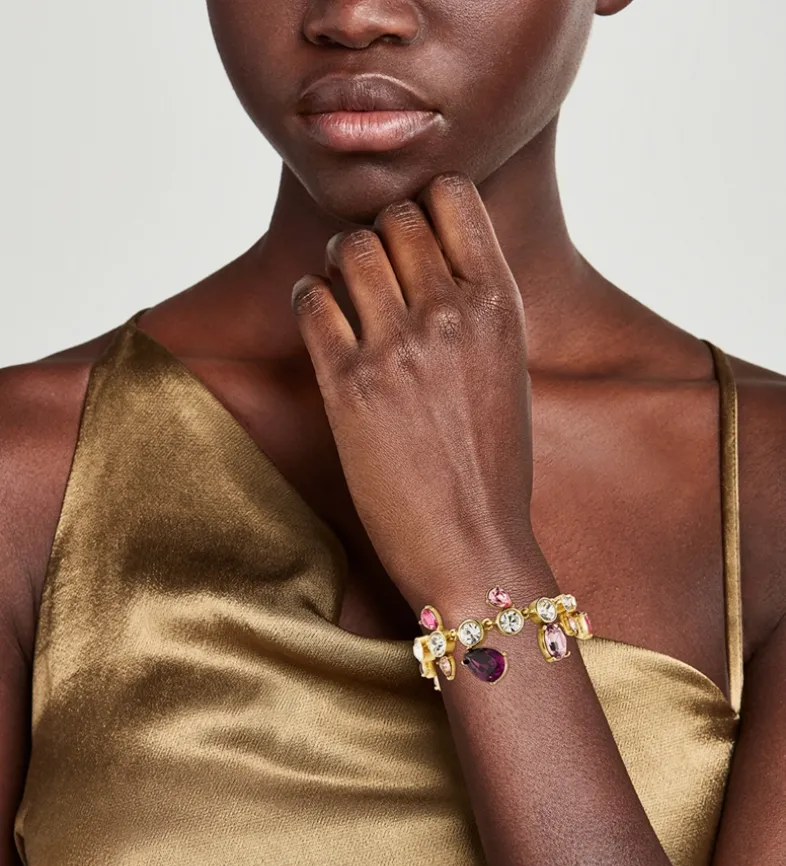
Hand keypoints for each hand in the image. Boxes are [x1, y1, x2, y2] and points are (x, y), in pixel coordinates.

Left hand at [291, 171, 534, 609]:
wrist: (473, 544)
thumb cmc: (494, 466)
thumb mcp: (507, 367)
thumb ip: (477, 304)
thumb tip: (434, 254)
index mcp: (501, 303)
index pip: (453, 193)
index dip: (425, 203)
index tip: (414, 235)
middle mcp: (451, 312)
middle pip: (393, 215)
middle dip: (378, 232)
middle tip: (373, 269)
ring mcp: (397, 347)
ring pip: (347, 247)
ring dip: (337, 261)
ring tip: (342, 290)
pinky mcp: (348, 384)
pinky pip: (311, 301)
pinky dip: (308, 298)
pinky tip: (320, 317)